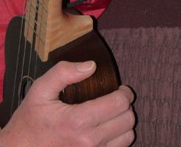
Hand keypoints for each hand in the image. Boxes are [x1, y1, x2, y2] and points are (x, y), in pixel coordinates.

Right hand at [0, 60, 134, 145]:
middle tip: (115, 100)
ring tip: (111, 116)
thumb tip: (92, 66)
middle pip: (127, 120)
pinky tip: (106, 131)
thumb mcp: (40, 90)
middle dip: (125, 106)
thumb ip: (64, 72)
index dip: (124, 93)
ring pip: (127, 137)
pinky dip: (117, 140)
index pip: (119, 104)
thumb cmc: (30, 121)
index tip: (120, 89)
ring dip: (123, 124)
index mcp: (77, 121)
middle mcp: (88, 142)